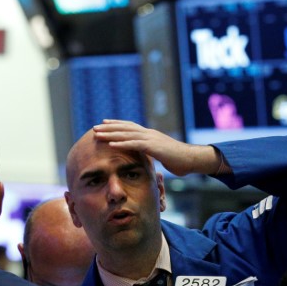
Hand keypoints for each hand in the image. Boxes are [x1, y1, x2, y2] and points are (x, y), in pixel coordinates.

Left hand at [93, 120, 221, 176]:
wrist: (192, 159)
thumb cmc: (179, 161)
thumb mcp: (162, 155)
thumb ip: (152, 154)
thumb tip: (146, 157)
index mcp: (150, 135)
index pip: (130, 127)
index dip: (116, 124)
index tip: (104, 124)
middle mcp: (149, 133)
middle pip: (125, 128)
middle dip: (108, 127)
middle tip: (94, 127)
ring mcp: (151, 138)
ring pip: (127, 134)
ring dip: (110, 134)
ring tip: (97, 134)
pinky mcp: (154, 146)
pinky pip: (134, 144)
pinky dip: (121, 143)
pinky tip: (110, 144)